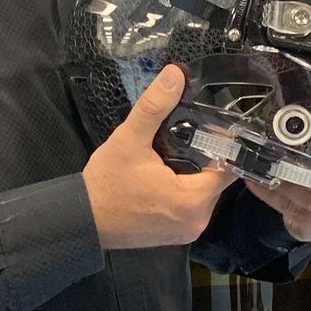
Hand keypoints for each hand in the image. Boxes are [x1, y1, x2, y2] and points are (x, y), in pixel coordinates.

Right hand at [84, 66, 237, 248]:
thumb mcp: (129, 139)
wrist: (82, 219)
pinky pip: (190, 206)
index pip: (228, 168)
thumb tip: (175, 75)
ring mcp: (187, 231)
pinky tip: (164, 175)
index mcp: (192, 201)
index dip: (220, 144)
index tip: (206, 127)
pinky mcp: (176, 235)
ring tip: (171, 154)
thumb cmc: (105, 184)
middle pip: (216, 180)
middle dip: (204, 157)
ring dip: (193, 174)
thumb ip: (154, 106)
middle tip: (183, 137)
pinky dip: (182, 190)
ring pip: (204, 192)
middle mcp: (197, 221)